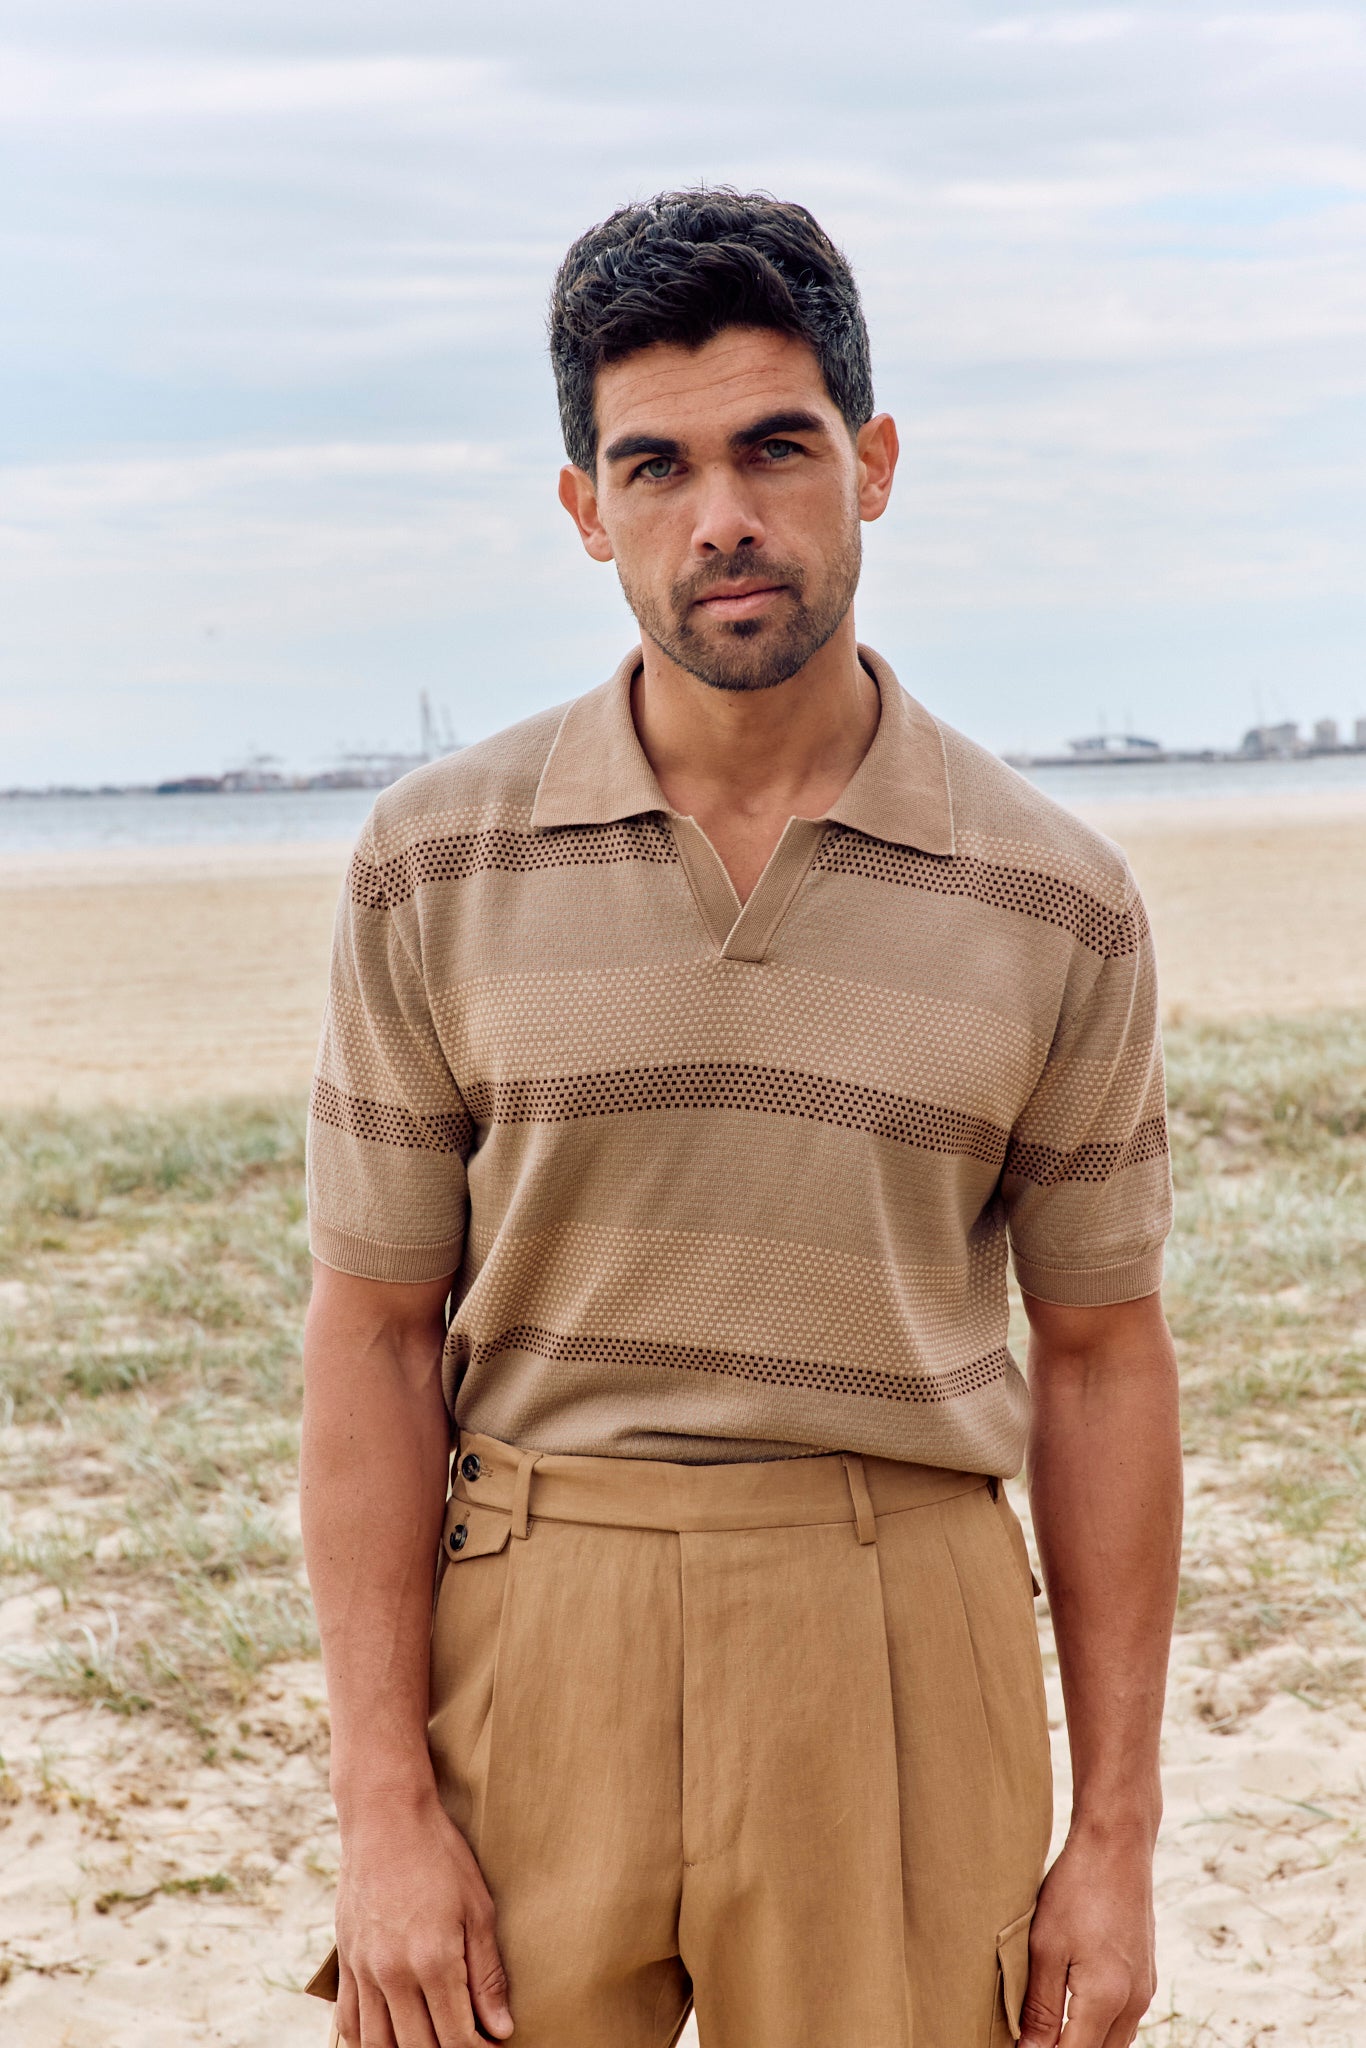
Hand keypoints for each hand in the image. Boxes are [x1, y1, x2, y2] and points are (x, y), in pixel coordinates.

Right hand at [334, 1786, 512, 2047]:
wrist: (385, 1817)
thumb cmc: (440, 1855)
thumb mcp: (478, 1908)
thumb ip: (488, 1974)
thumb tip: (501, 2028)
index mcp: (432, 1960)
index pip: (456, 2040)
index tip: (494, 2045)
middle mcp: (392, 1973)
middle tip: (469, 2044)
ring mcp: (364, 1970)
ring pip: (379, 2046)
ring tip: (432, 2042)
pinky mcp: (345, 1960)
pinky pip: (348, 2021)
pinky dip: (367, 2042)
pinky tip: (390, 2038)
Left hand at [1018, 1824, 1156, 2046]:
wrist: (1117, 1845)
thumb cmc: (1077, 1889)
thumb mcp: (1046, 1947)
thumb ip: (1041, 2008)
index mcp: (1107, 1999)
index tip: (1021, 2047)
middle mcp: (1134, 2002)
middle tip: (1032, 2036)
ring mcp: (1144, 1989)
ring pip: (1115, 2042)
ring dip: (1084, 2042)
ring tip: (1049, 2027)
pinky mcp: (1145, 1975)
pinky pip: (1124, 2020)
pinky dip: (1100, 2027)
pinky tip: (1075, 2011)